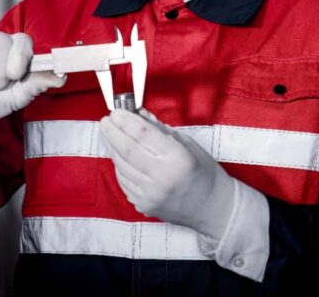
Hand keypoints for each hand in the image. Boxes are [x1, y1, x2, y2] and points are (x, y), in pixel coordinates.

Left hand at [99, 108, 235, 240]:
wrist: (212, 207)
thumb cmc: (204, 173)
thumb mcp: (188, 144)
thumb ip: (160, 130)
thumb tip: (138, 114)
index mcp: (177, 159)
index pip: (143, 135)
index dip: (127, 121)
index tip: (117, 112)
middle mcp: (162, 178)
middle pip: (127, 150)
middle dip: (112, 132)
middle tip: (106, 120)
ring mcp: (151, 194)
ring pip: (121, 166)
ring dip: (112, 148)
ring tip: (109, 135)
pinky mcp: (144, 204)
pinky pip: (124, 181)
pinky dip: (119, 165)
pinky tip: (118, 155)